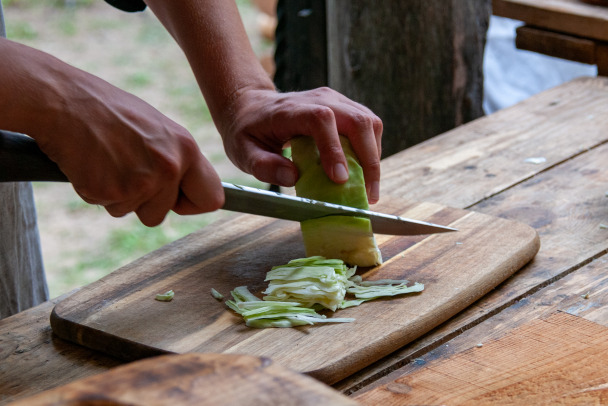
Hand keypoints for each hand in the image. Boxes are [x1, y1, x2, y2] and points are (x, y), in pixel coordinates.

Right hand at [35, 72, 223, 226]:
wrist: (63, 102)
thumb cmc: (111, 112)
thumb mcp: (159, 129)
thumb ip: (177, 160)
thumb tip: (191, 189)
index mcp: (186, 149)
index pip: (212, 198)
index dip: (194, 202)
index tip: (179, 200)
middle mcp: (169, 167)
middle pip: (164, 213)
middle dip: (148, 202)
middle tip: (128, 171)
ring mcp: (140, 183)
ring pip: (135, 213)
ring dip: (121, 197)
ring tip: (108, 161)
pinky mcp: (110, 193)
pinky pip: (109, 207)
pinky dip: (99, 192)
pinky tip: (92, 165)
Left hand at [221, 87, 382, 203]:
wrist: (251, 106)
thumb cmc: (248, 131)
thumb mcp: (242, 151)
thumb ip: (263, 165)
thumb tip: (292, 178)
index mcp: (291, 110)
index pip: (321, 120)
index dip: (334, 149)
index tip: (340, 180)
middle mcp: (319, 99)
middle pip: (357, 120)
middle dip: (369, 160)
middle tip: (369, 195)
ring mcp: (335, 100)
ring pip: (369, 122)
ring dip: (374, 157)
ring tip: (369, 188)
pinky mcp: (345, 107)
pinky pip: (368, 126)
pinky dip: (371, 151)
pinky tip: (365, 173)